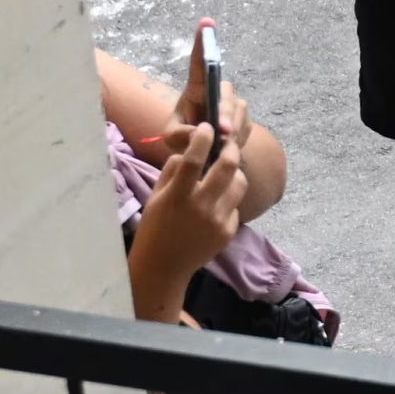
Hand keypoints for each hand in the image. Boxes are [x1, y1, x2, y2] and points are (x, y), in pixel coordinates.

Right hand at [130, 125, 247, 310]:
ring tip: (224, 173)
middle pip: (227, 167)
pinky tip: (216, 204)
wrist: (164, 267)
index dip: (202, 139)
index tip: (207, 127)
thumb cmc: (155, 228)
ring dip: (234, 174)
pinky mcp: (229, 231)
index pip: (192, 160)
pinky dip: (228, 199)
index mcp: (177, 197)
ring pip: (239, 184)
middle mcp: (200, 207)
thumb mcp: (156, 198)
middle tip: (228, 143)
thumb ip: (172, 173)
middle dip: (231, 149)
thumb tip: (188, 153)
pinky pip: (235, 205)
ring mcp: (217, 220)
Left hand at [165, 24, 248, 157]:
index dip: (202, 43)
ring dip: (232, 129)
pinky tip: (229, 146)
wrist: (205, 156)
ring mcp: (233, 104)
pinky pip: (247, 126)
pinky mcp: (245, 118)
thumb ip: (181, 135)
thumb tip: (204, 131)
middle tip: (224, 132)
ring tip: (221, 145)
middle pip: (225, 93)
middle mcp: (216, 92)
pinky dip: (239, 139)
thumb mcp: (172, 139)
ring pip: (239, 111)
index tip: (206, 22)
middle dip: (226, 113)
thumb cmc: (183, 140)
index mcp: (195, 90)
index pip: (199, 64)